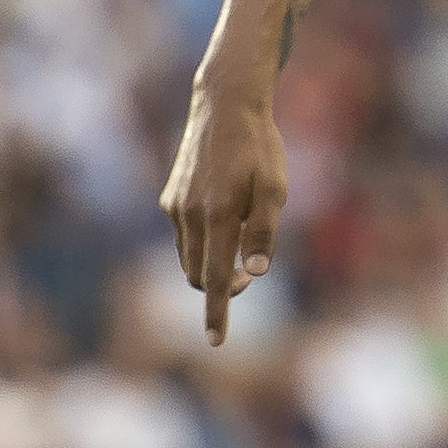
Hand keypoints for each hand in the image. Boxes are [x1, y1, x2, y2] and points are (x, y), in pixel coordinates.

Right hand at [161, 83, 290, 347]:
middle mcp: (190, 216)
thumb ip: (265, 231)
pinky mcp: (170, 197)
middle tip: (247, 277)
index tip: (215, 342)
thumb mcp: (276, 188)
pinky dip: (202, 243)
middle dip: (219, 288)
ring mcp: (175, 207)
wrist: (224, 105)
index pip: (215, 279)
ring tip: (240, 244)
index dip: (217, 313)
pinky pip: (184, 235)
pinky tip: (225, 217)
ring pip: (189, 257)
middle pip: (198, 275)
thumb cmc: (260, 146)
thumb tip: (255, 272)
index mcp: (218, 216)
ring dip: (210, 265)